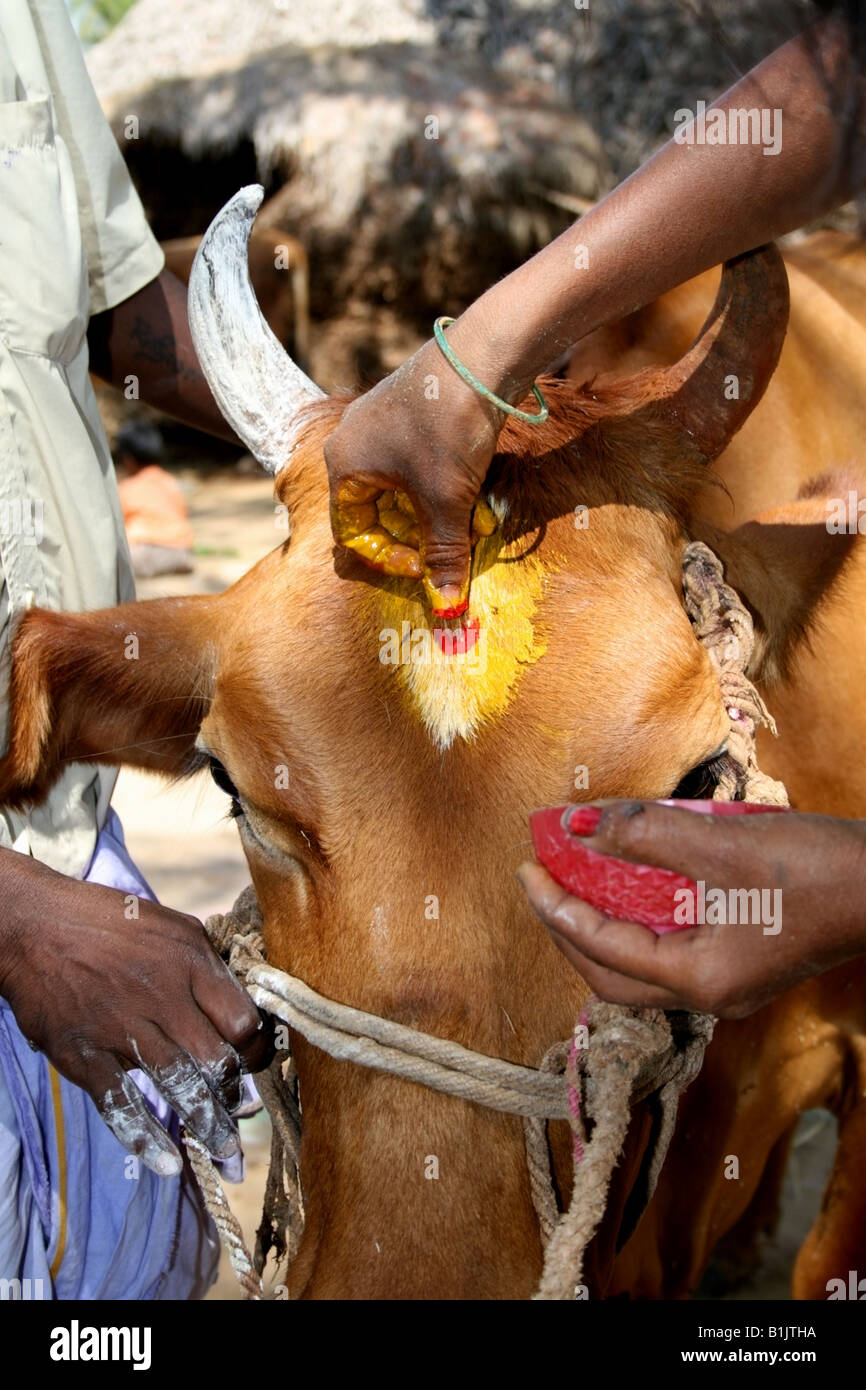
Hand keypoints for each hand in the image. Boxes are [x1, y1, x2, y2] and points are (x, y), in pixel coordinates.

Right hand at [0, 858, 271, 1173]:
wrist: (33, 927)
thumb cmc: (109, 921)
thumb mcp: (172, 925)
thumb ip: (207, 964)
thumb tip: (241, 1000)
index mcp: (190, 962)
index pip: (242, 1021)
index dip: (255, 1048)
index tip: (254, 1061)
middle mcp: (162, 998)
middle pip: (216, 1060)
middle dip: (233, 1091)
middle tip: (240, 1110)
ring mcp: (121, 1030)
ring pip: (179, 1087)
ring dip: (207, 1123)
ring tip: (225, 1150)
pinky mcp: (85, 1056)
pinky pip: (122, 1106)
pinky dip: (146, 1139)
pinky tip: (168, 1163)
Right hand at [324, 332, 504, 614]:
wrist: (483, 357)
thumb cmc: (449, 430)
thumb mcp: (447, 501)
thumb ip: (444, 554)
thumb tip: (445, 607)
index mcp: (344, 464)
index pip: (352, 532)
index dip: (388, 558)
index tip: (424, 566)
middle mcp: (354, 441)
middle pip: (380, 511)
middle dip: (423, 534)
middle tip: (453, 545)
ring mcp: (382, 423)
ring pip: (406, 488)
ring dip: (441, 513)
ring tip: (476, 521)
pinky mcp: (412, 411)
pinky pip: (421, 463)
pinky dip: (447, 485)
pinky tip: (479, 492)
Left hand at [517, 801, 865, 1017]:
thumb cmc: (817, 869)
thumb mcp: (721, 845)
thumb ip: (644, 836)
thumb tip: (578, 826)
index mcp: (699, 978)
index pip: (602, 947)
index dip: (556, 907)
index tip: (527, 868)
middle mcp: (708, 995)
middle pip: (611, 973)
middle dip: (567, 928)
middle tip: (540, 881)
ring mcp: (727, 984)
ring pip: (639, 966)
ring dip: (601, 925)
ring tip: (575, 879)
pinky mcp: (740, 964)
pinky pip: (669, 951)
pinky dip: (638, 920)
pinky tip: (630, 883)